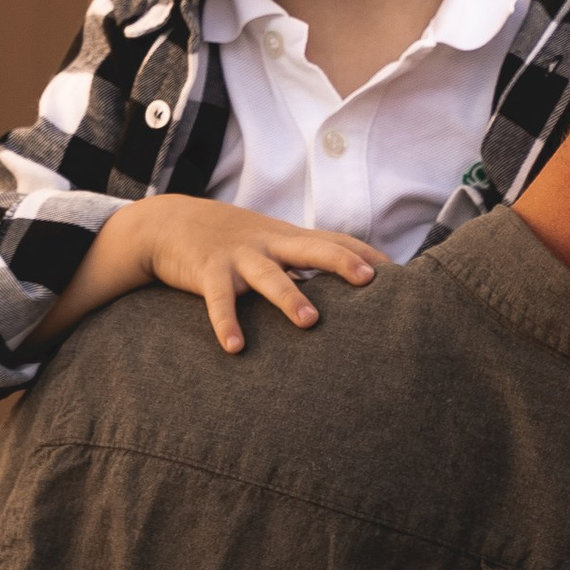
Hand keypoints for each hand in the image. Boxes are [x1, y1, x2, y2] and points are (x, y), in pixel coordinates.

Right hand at [127, 195, 387, 352]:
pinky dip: (226, 323)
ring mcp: (239, 256)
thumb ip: (305, 257)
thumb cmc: (232, 239)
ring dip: (290, 298)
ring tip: (310, 321)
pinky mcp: (208, 271)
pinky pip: (219, 300)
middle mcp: (269, 244)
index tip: (399, 273)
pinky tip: (235, 347)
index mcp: (288, 238)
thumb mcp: (270, 241)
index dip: (366, 254)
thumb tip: (349, 281)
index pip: (335, 240)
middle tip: (370, 281)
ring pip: (269, 276)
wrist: (170, 221)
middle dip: (342, 262)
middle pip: (313, 248)